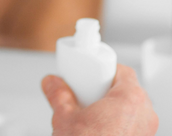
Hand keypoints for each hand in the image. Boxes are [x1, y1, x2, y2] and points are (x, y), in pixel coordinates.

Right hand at [42, 65, 157, 135]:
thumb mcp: (64, 117)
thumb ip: (58, 94)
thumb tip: (52, 83)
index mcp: (131, 99)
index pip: (120, 70)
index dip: (100, 69)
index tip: (86, 74)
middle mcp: (145, 115)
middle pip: (124, 89)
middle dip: (102, 90)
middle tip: (83, 94)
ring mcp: (146, 134)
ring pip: (127, 111)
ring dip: (107, 110)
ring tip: (86, 116)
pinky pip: (129, 128)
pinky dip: (113, 127)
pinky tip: (94, 132)